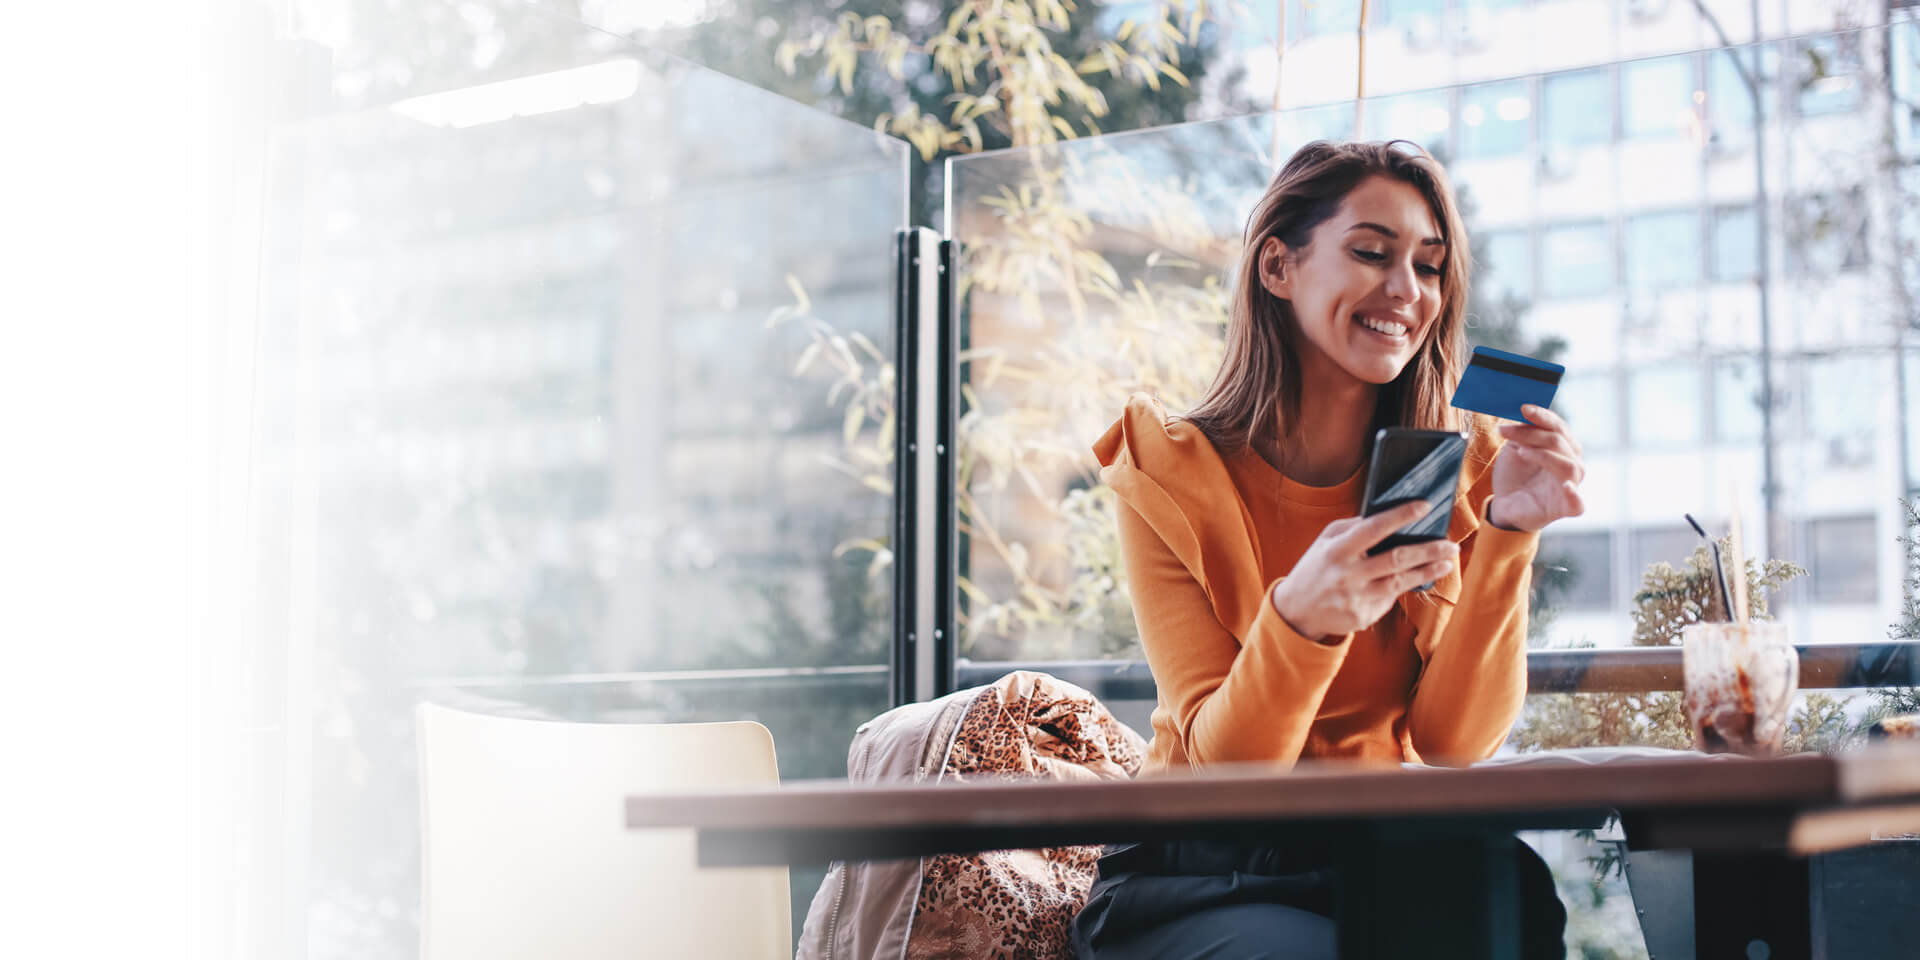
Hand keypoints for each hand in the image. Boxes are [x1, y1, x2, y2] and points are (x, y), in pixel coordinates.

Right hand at [1269, 501, 1460, 642]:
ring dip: (1427, 572)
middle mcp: (1347, 575)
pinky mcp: (1362, 617)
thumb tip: (1386, 517)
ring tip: (1447, 562)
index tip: (1425, 506)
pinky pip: (1389, 599)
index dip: (1401, 516)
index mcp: (1337, 550)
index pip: (1374, 528)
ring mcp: (1355, 599)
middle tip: (1451, 544)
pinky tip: (1416, 579)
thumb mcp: (1325, 541)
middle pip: (1396, 559)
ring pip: (1400, 583)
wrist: (1297, 609)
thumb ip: (1352, 528)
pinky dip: (1403, 588)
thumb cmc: (1316, 567)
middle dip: (1427, 550)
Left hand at [1489, 404, 1586, 532]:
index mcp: (1563, 447)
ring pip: (1567, 464)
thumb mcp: (1514, 449)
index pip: (1558, 426)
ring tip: (1520, 452)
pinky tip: (1566, 486)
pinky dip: (1574, 495)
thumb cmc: (1514, 475)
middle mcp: (1572, 463)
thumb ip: (1521, 432)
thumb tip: (1521, 412)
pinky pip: (1577, 503)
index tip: (1522, 408)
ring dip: (1543, 455)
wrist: (1505, 505)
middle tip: (1504, 430)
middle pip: (1559, 441)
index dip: (1542, 416)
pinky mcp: (1566, 507)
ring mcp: (1571, 485)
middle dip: (1531, 433)